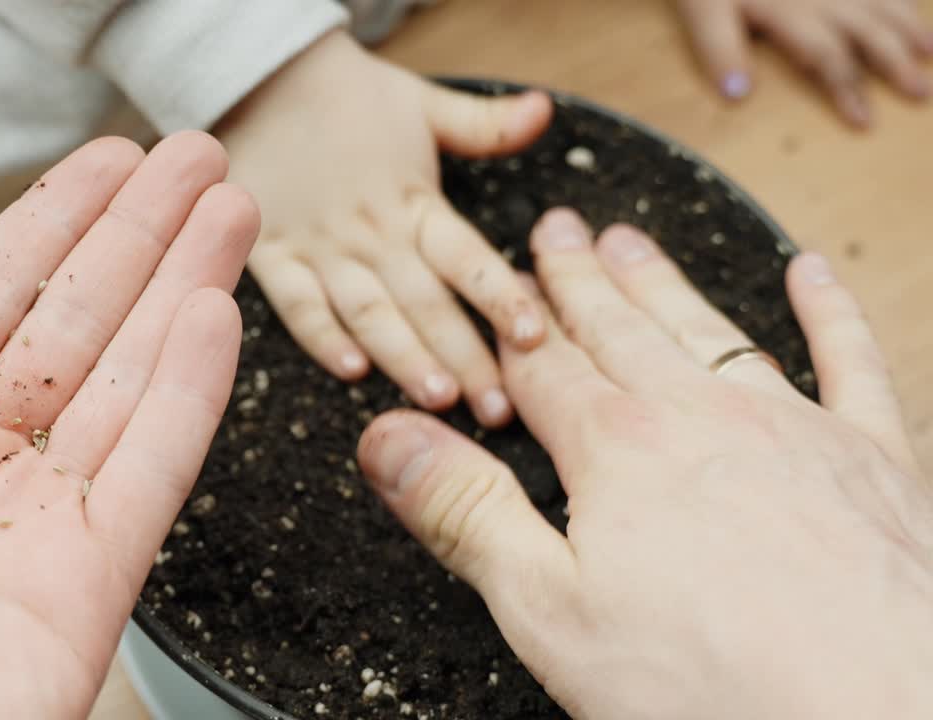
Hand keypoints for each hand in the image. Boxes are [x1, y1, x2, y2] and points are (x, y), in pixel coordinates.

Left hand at [0, 132, 257, 717]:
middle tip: (195, 164)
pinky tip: (215, 315)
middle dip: (138, 238)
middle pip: (75, 327)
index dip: (53, 226)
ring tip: (230, 211)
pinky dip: (190, 392)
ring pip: (129, 382)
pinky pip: (153, 471)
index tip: (109, 168)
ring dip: (184, 290)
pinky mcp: (87, 591)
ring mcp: (34, 530)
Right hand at [217, 29, 552, 426]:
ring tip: (437, 398)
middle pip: (426, 301)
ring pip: (369, 311)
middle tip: (498, 411)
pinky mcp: (272, 255)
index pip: (466, 256)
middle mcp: (373, 231)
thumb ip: (484, 124)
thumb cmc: (347, 96)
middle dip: (465, 358)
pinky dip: (321, 336)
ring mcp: (320, 246)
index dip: (500, 296)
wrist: (259, 76)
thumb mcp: (423, 103)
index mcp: (414, 201)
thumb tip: (545, 108)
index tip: (536, 338)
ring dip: (403, 356)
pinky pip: (297, 303)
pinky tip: (352, 370)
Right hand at [358, 209, 932, 718]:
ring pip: (711, 333)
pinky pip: (850, 363)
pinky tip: (811, 275)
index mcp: (618, 452)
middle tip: (560, 229)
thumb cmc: (711, 684)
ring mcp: (795, 429)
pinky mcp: (876, 461)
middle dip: (582, 281)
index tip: (502, 282)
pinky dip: (830, 314)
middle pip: (622, 332)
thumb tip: (387, 437)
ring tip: (634, 244)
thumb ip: (464, 512)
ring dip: (667, 285)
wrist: (881, 719)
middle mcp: (703, 418)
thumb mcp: (546, 609)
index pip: (548, 367)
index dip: (518, 325)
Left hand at [677, 0, 932, 126]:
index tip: (865, 123)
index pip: (828, 59)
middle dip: (895, 64)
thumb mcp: (702, 10)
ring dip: (909, 25)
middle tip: (922, 93)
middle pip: (869, 31)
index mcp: (793, 12)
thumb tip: (738, 95)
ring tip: (931, 50)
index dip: (847, 91)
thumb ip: (718, 48)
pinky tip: (914, 0)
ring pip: (882, 1)